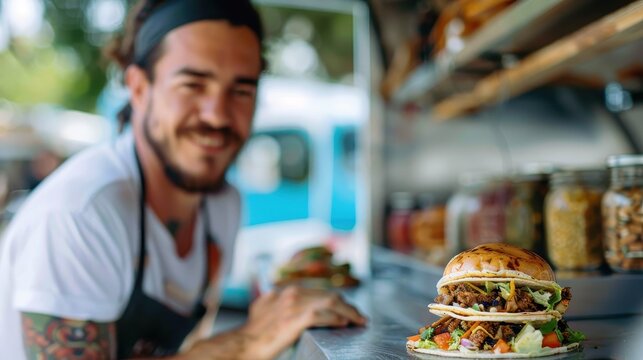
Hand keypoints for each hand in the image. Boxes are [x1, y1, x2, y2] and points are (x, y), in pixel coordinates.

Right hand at [180, 286, 365, 359]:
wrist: (242, 345)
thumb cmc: (252, 334)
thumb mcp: (263, 309)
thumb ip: (276, 303)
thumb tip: (281, 299)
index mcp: (285, 291)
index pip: (319, 291)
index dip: (336, 300)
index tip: (347, 308)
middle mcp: (290, 293)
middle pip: (328, 294)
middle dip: (347, 305)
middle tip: (359, 315)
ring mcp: (293, 305)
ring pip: (330, 301)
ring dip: (348, 311)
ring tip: (359, 320)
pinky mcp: (294, 319)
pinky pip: (323, 315)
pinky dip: (336, 318)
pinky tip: (344, 324)